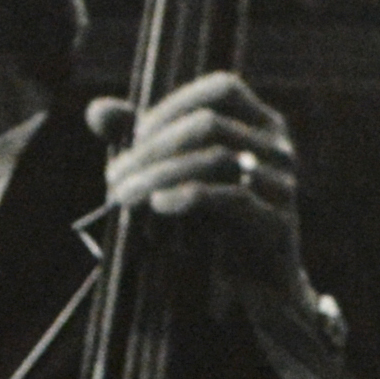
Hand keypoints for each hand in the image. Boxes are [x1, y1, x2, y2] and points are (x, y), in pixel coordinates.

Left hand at [91, 70, 328, 338]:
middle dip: (154, 146)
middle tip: (116, 175)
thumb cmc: (218, 225)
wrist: (262, 289)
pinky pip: (232, 197)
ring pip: (216, 158)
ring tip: (124, 196)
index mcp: (264, 126)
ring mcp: (284, 185)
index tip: (138, 134)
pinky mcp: (279, 223)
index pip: (223, 89)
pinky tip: (159, 206)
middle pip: (211, 124)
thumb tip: (96, 110)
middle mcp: (280, 149)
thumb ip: (142, 140)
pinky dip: (188, 196)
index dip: (176, 104)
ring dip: (160, 173)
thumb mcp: (179, 175)